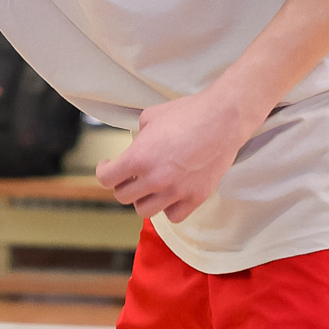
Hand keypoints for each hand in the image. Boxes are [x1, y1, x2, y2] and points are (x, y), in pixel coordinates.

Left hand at [97, 89, 257, 223]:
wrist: (224, 119)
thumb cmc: (189, 112)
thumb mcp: (151, 116)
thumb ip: (138, 136)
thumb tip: (136, 146)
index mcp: (139, 157)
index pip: (106, 179)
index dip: (104, 171)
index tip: (108, 166)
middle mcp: (155, 179)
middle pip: (123, 197)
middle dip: (124, 184)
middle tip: (131, 176)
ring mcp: (176, 191)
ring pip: (145, 211)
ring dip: (144, 199)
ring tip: (150, 187)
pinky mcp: (196, 197)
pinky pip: (173, 216)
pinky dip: (169, 208)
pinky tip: (170, 195)